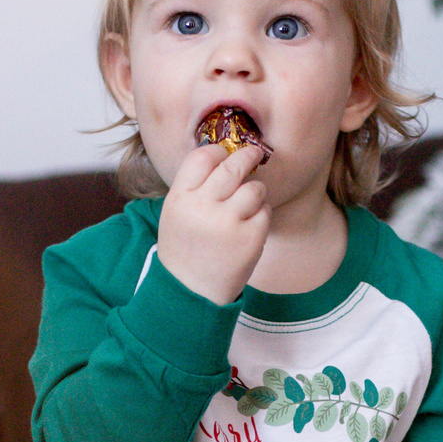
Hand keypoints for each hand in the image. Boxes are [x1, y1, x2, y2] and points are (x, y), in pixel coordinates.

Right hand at [155, 140, 270, 304]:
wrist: (191, 290)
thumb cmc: (186, 246)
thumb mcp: (176, 212)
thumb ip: (195, 185)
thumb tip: (224, 153)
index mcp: (180, 198)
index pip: (202, 157)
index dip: (218, 151)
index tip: (226, 153)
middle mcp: (203, 207)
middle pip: (233, 166)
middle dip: (248, 156)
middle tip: (255, 153)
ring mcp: (228, 223)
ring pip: (255, 188)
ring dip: (256, 191)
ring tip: (248, 202)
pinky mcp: (250, 238)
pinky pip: (266, 211)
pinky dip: (262, 215)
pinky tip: (250, 226)